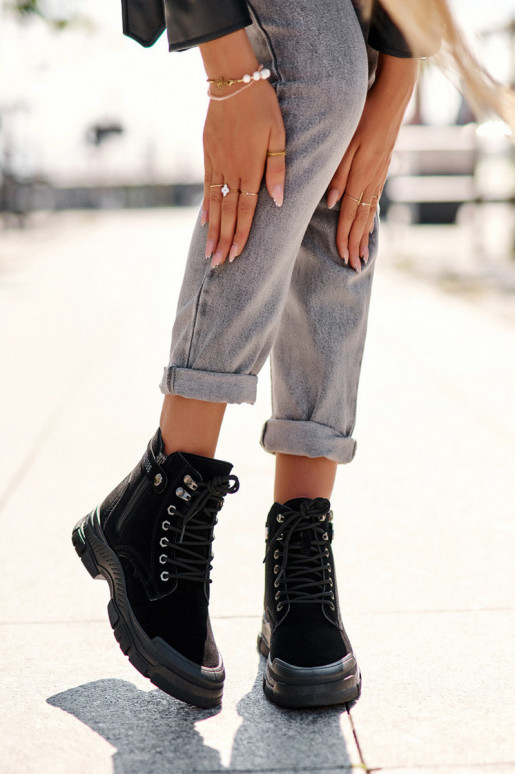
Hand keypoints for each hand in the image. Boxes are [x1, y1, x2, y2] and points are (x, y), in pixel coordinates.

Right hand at [199, 31, 285, 267]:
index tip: (236, 255)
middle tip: (219, 264)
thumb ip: (277, 168)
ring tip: (208, 252)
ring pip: (214, 205)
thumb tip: (278, 200)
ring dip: (212, 230)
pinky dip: (206, 207)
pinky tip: (204, 222)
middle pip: (227, 213)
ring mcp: (216, 164)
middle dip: (224, 240)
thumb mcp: (278, 134)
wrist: (232, 80)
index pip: (245, 210)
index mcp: (249, 169)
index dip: (241, 234)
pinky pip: (206, 187)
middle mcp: (230, 171)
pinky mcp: (208, 155)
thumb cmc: (262, 106)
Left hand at [326, 54, 418, 271]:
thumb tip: (332, 203)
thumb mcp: (346, 143)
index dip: (345, 237)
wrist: (392, 100)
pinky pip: (374, 202)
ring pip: (369, 214)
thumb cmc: (364, 117)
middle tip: (352, 265)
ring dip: (364, 236)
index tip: (342, 256)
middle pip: (361, 220)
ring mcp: (379, 177)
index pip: (350, 215)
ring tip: (362, 255)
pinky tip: (368, 227)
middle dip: (355, 244)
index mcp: (361, 177)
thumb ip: (338, 174)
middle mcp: (372, 181)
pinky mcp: (382, 171)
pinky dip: (370, 219)